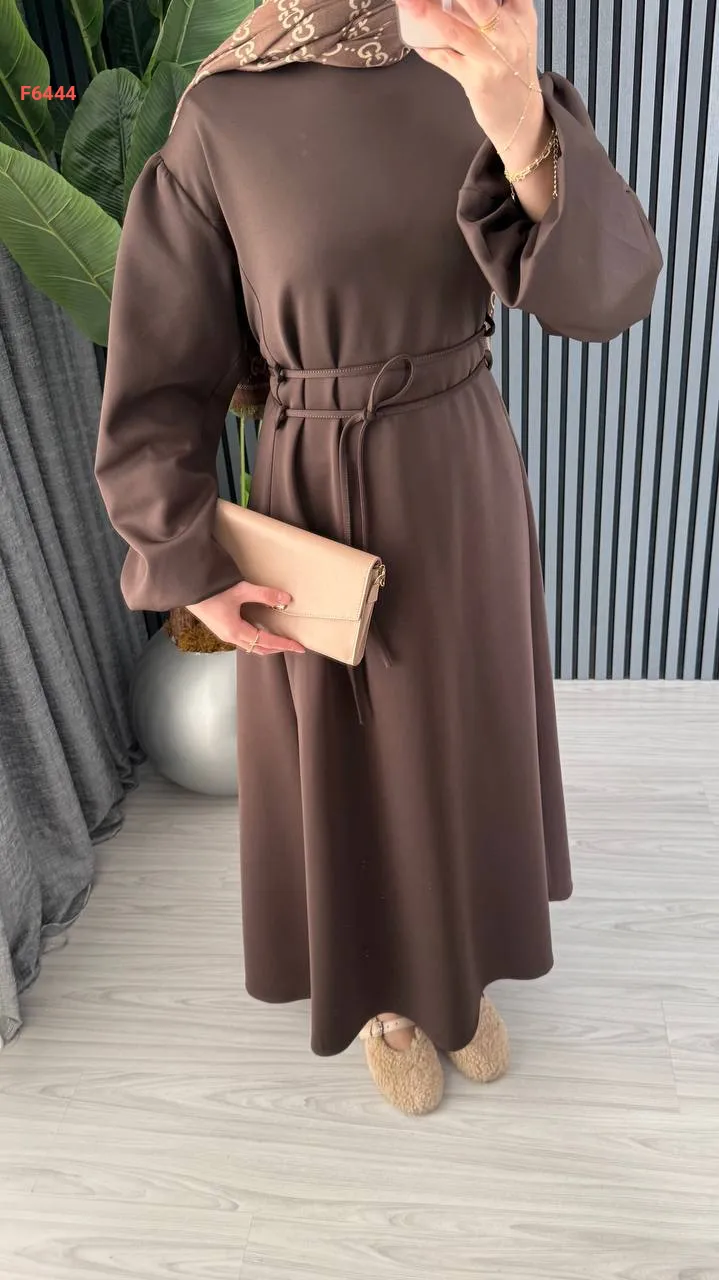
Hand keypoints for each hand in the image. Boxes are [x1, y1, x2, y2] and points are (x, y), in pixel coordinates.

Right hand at [186, 581, 305, 655]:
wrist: (188, 589)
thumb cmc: (212, 591)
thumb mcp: (241, 590)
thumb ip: (264, 594)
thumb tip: (286, 599)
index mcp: (237, 631)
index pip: (267, 642)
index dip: (285, 644)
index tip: (300, 648)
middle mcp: (231, 637)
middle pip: (259, 649)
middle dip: (277, 648)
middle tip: (293, 646)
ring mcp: (225, 634)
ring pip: (250, 646)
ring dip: (266, 646)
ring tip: (280, 641)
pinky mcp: (221, 629)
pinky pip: (243, 641)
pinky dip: (256, 640)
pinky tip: (260, 632)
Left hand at [399, 0, 542, 154]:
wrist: (522, 116)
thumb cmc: (511, 66)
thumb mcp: (513, 28)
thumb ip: (492, 6)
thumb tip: (452, 2)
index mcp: (520, 12)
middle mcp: (508, 32)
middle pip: (477, 1)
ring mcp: (491, 58)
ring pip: (454, 29)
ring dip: (426, 12)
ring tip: (407, 1)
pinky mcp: (475, 80)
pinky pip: (444, 59)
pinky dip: (426, 47)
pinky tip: (415, 37)